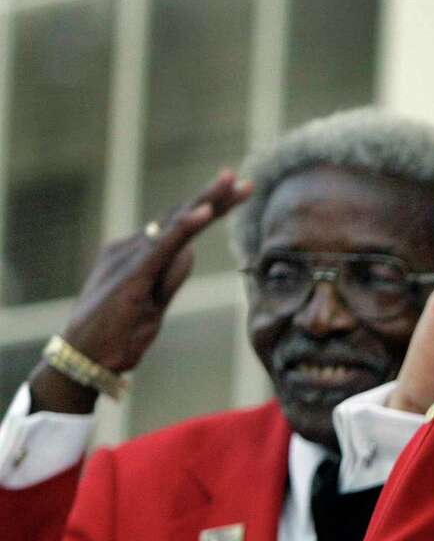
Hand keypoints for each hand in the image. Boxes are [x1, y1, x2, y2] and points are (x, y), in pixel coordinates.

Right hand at [29, 170, 251, 413]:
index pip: (178, 226)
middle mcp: (131, 248)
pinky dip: (184, 227)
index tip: (235, 193)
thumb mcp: (155, 305)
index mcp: (138, 255)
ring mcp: (130, 257)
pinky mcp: (133, 274)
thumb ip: (171, 277)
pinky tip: (204, 213)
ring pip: (174, 224)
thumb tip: (190, 251)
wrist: (84, 359)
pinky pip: (163, 246)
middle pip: (179, 217)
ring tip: (231, 183)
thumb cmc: (117, 335)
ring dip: (205, 202)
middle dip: (213, 198)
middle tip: (243, 181)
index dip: (207, 209)